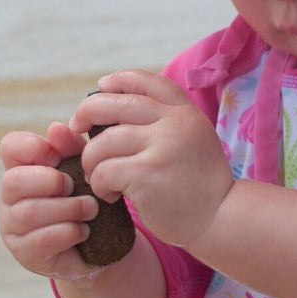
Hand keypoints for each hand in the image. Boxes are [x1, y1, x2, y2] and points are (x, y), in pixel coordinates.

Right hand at [0, 124, 102, 282]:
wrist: (100, 243)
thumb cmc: (87, 197)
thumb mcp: (85, 168)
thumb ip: (72, 147)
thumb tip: (56, 128)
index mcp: (23, 167)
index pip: (11, 146)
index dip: (35, 147)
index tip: (60, 157)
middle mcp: (11, 196)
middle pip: (14, 181)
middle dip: (52, 181)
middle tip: (77, 186)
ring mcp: (13, 226)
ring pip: (30, 212)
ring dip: (69, 208)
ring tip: (91, 209)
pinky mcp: (25, 253)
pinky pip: (41, 240)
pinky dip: (69, 232)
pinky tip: (84, 230)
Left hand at [68, 70, 233, 249]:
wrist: (220, 217)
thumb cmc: (198, 183)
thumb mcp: (192, 138)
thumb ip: (165, 121)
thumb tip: (114, 105)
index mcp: (185, 111)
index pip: (144, 81)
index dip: (117, 80)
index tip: (100, 88)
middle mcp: (175, 122)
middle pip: (114, 104)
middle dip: (86, 113)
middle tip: (76, 129)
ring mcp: (163, 146)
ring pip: (102, 142)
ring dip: (92, 161)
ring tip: (100, 178)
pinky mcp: (147, 174)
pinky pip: (104, 171)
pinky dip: (99, 184)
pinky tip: (111, 195)